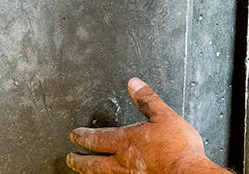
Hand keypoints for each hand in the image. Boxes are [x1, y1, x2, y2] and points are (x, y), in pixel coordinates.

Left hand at [66, 78, 226, 173]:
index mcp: (127, 141)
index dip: (83, 136)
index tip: (74, 135)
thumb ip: (147, 100)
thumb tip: (134, 84)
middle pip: (93, 163)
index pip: (97, 138)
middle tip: (70, 158)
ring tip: (83, 171)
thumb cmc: (178, 148)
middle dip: (79, 160)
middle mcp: (122, 162)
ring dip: (89, 173)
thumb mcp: (165, 116)